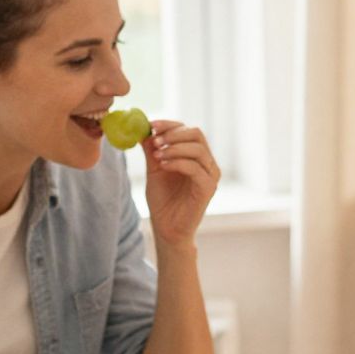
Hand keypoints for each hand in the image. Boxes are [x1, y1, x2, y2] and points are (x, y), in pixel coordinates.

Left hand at [141, 119, 221, 247]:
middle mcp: (207, 163)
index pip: (189, 130)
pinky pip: (195, 168)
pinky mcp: (208, 188)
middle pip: (197, 134)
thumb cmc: (163, 201)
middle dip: (173, 134)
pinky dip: (177, 162)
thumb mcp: (154, 169)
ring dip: (173, 148)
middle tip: (155, 140)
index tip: (151, 125)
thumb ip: (152, 150)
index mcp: (196, 156)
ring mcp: (210, 176)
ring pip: (197, 149)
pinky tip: (162, 165)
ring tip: (156, 156)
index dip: (170, 125)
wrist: (167, 228)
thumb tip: (143, 129)